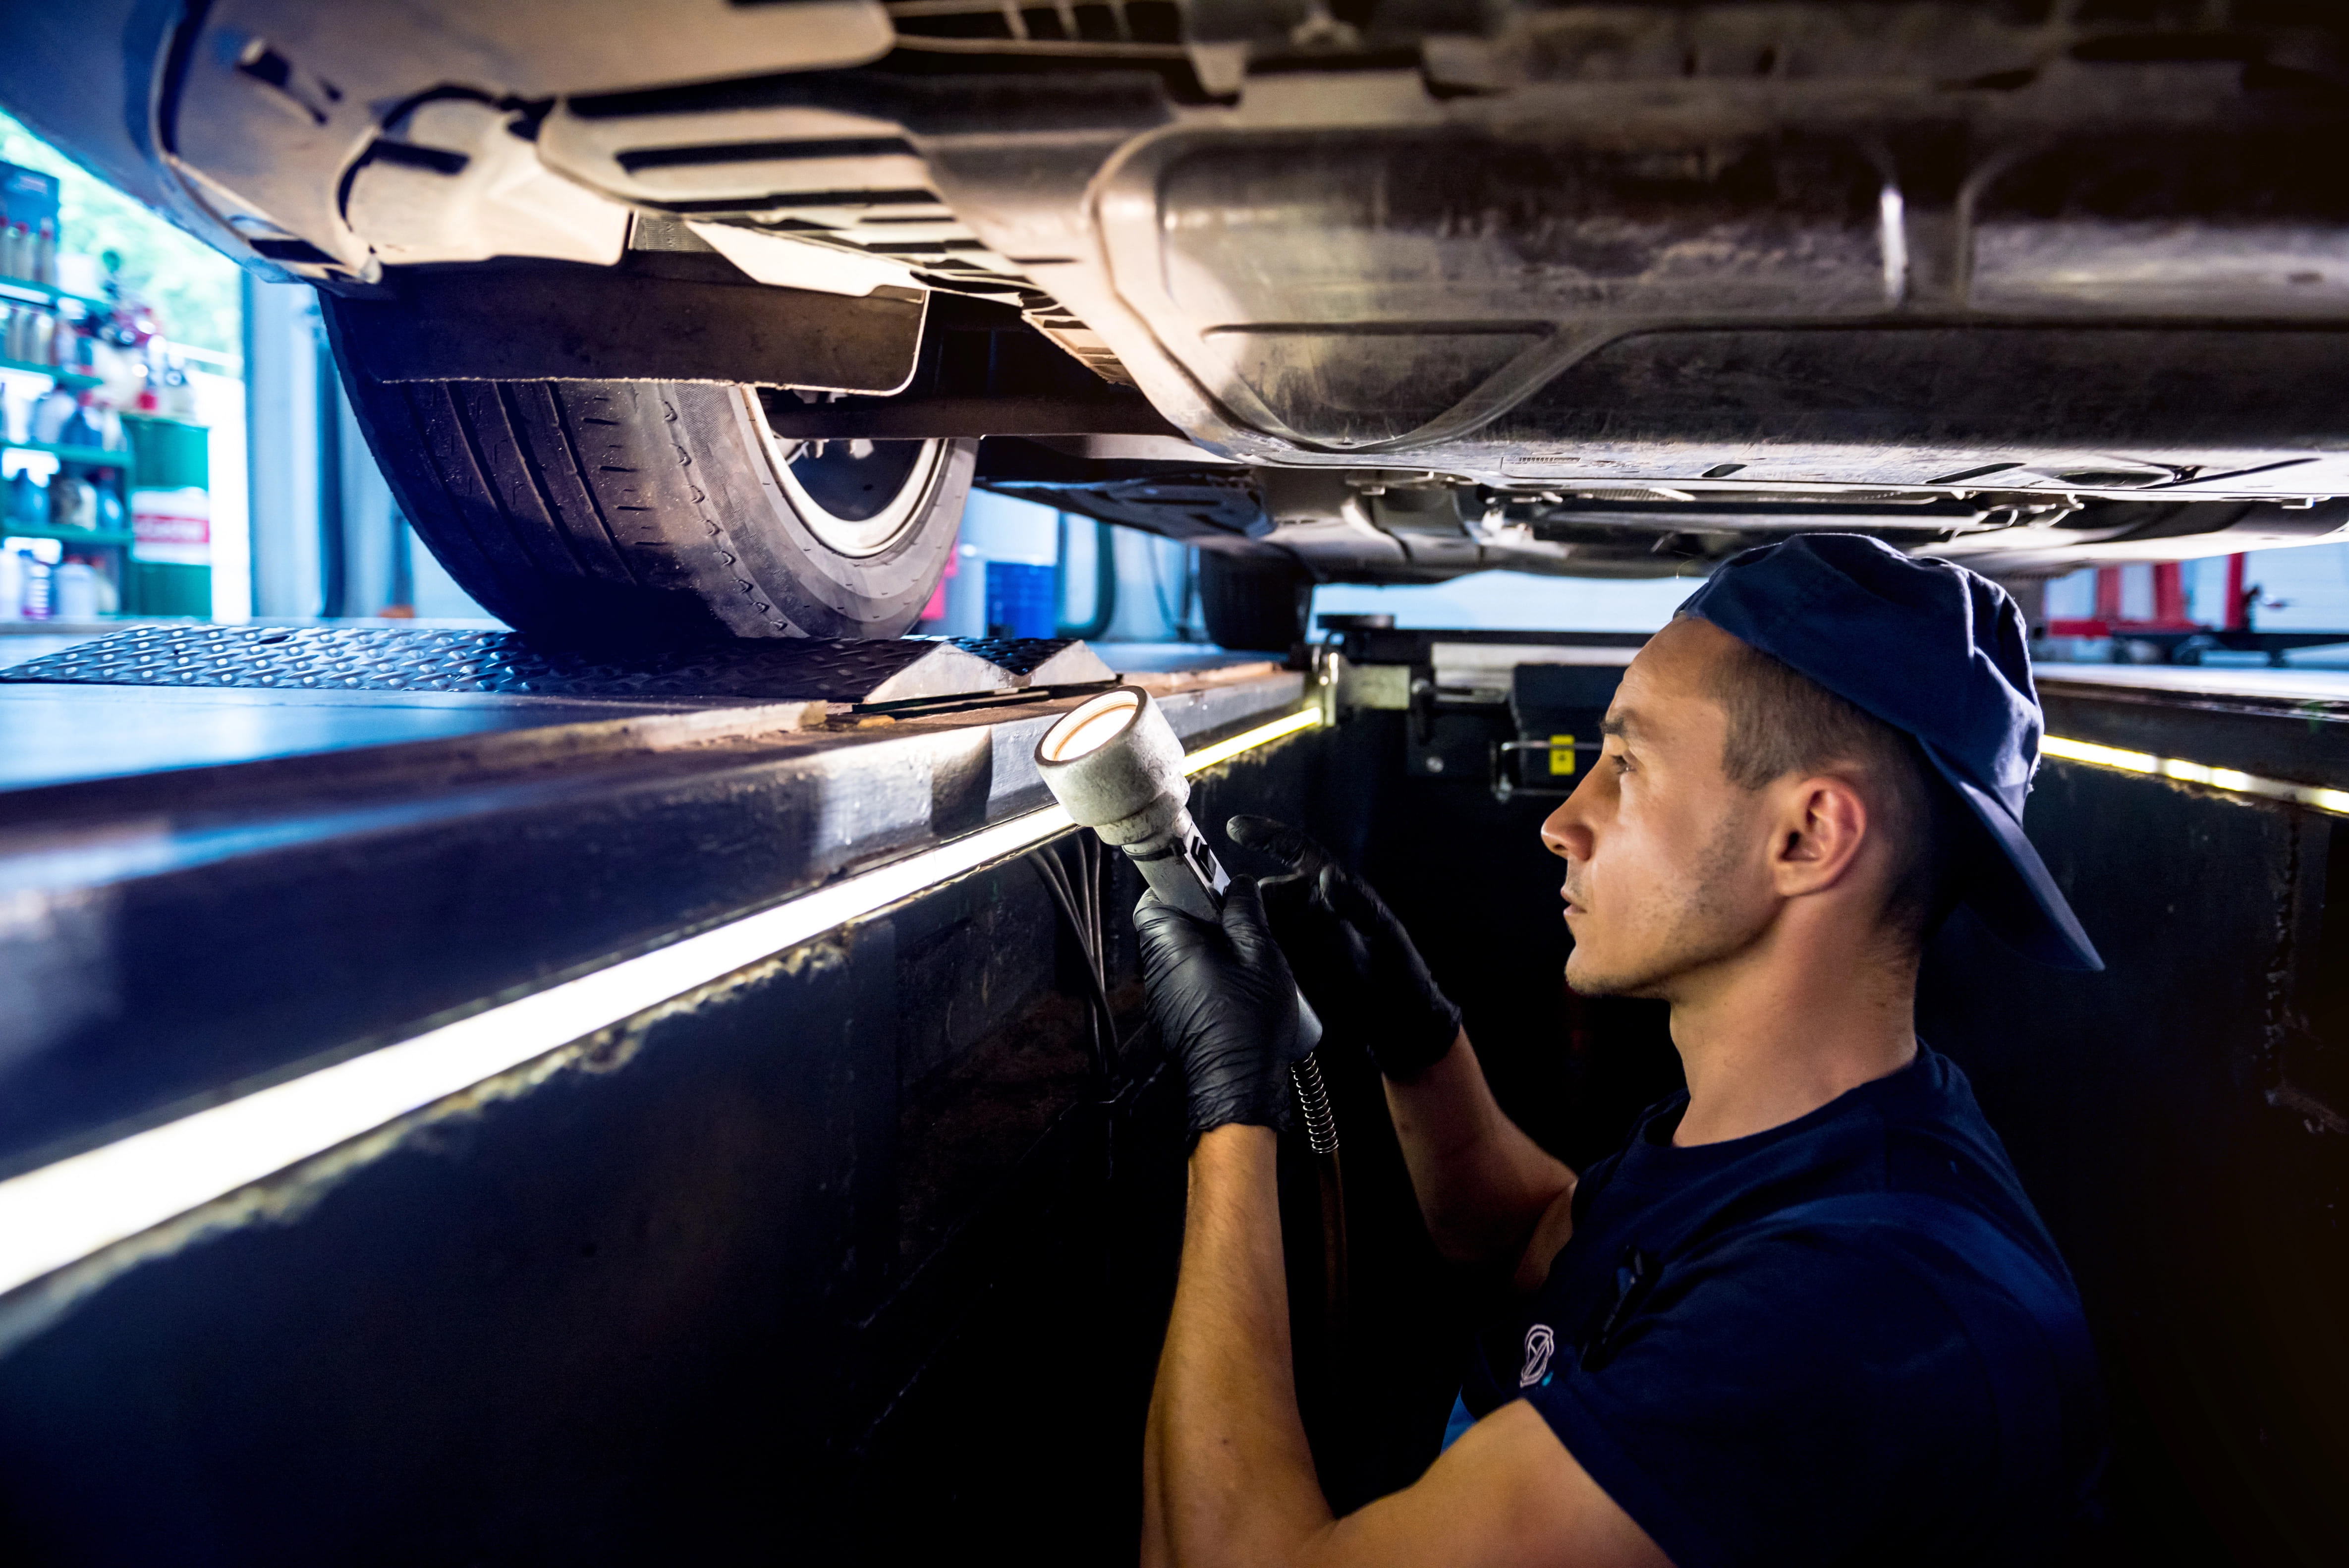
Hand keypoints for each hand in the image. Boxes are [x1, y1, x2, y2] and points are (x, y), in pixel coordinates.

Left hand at [1135, 877, 1308, 1140]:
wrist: (1238, 1084)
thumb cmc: (1248, 1021)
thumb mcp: (1261, 953)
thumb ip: (1246, 912)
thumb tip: (1238, 886)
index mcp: (1170, 944)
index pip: (1152, 898)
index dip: (1179, 886)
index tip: (1208, 887)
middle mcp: (1156, 970)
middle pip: (1167, 927)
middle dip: (1200, 920)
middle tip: (1237, 926)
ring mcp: (1161, 998)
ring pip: (1179, 956)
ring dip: (1206, 950)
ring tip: (1243, 962)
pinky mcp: (1172, 1018)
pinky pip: (1185, 984)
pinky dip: (1206, 979)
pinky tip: (1236, 990)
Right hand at [1226, 815, 1462, 1081]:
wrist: (1399, 1021)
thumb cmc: (1400, 970)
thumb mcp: (1384, 932)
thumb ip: (1357, 902)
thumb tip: (1326, 875)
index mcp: (1331, 890)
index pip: (1295, 851)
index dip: (1266, 836)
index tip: (1235, 827)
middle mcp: (1308, 908)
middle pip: (1265, 892)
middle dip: (1242, 895)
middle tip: (1223, 910)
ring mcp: (1296, 938)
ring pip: (1256, 922)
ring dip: (1237, 925)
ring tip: (1218, 935)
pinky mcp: (1287, 967)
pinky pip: (1258, 953)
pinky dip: (1243, 953)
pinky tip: (1230, 961)